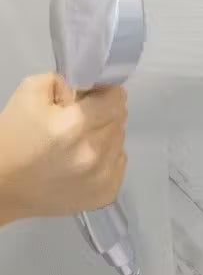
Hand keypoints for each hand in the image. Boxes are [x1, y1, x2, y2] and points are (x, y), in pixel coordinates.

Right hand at [0, 73, 126, 225]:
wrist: (0, 186)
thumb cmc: (12, 138)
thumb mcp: (29, 93)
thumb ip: (62, 81)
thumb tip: (89, 90)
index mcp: (77, 125)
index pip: (115, 98)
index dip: (103, 92)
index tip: (90, 97)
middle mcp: (95, 152)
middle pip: (119, 119)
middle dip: (102, 114)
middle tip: (78, 121)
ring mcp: (103, 176)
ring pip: (119, 141)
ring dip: (104, 137)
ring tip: (77, 143)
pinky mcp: (104, 193)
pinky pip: (119, 164)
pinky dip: (106, 159)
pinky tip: (83, 161)